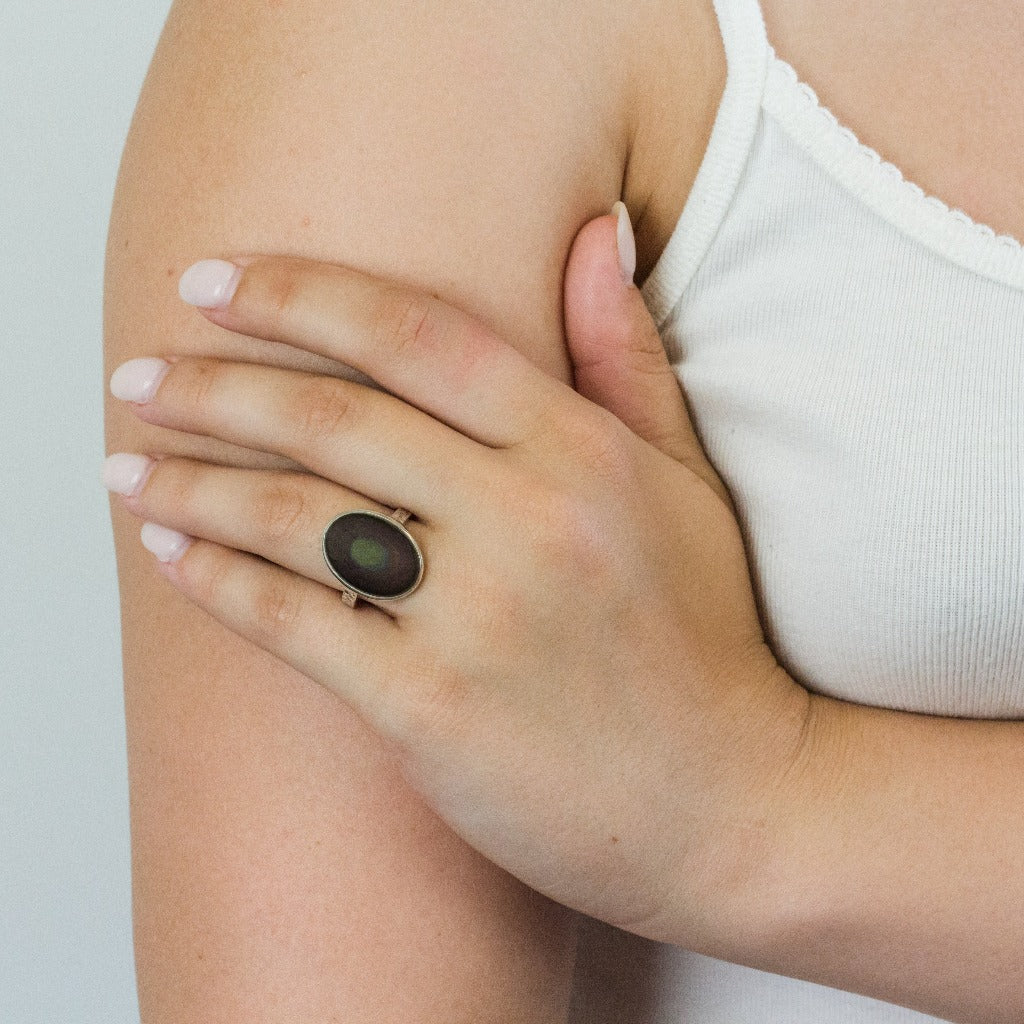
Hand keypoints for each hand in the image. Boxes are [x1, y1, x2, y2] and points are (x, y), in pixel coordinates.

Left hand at [103, 207, 808, 951]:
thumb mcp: (686, 482)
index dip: (304, 297)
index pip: (417, 338)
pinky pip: (296, 626)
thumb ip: (625, 355)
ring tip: (124, 464)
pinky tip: (168, 550)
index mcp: (581, 452)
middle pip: (335, 420)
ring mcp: (477, 619)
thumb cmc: (704, 639)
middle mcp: (526, 520)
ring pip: (298, 520)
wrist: (731, 801)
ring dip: (192, 483)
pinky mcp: (432, 712)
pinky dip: (218, 582)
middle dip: (215, 387)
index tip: (217, 283)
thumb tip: (594, 230)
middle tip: (137, 375)